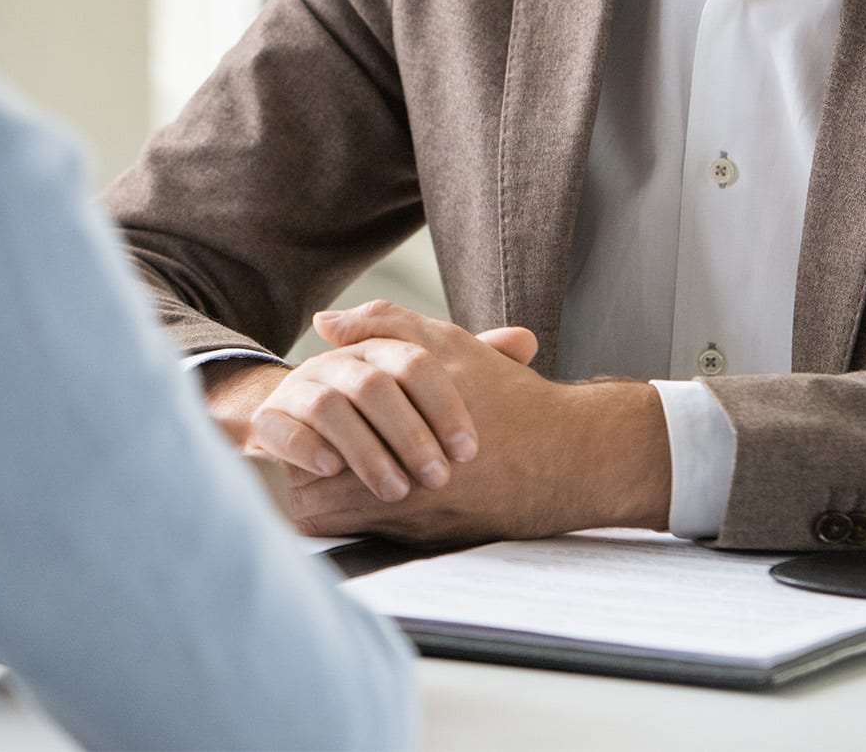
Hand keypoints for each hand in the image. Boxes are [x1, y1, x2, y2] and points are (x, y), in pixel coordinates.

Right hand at [237, 302, 497, 502]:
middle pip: (375, 384)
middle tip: (437, 479)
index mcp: (379, 351)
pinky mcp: (269, 420)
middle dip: (409, 434)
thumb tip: (526, 340)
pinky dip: (306, 445)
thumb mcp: (422, 390)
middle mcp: (339, 362)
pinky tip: (330, 469)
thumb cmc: (375, 412)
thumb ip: (471, 364)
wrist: (297, 421)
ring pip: (330, 405)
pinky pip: (282, 425)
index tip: (469, 451)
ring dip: (366, 449)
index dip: (444, 405)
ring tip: (395, 489)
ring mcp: (300, 388)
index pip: (416, 362)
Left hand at [282, 302, 671, 545]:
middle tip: (293, 458)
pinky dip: (359, 518)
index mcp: (397, 438)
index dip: (293, 443)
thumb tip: (325, 322)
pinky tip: (361, 495)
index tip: (290, 426)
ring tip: (319, 476)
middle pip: (315, 503)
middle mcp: (405, 489)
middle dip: (300, 481)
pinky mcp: (433, 543)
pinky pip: (373, 537)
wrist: (575, 457)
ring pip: (340, 526)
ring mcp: (418, 523)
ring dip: (327, 503)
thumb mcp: (446, 347)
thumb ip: (384, 326)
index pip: (313, 456)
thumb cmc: (509, 396)